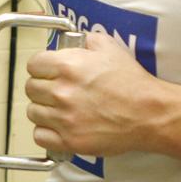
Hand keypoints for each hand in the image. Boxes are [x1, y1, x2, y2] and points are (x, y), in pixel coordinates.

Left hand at [25, 30, 174, 157]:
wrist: (149, 113)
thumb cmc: (131, 81)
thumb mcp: (109, 47)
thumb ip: (85, 40)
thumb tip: (73, 42)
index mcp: (67, 65)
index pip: (33, 65)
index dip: (41, 67)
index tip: (48, 72)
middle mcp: (61, 91)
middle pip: (30, 88)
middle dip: (42, 87)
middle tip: (56, 90)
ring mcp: (64, 118)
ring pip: (33, 112)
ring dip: (43, 109)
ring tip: (59, 109)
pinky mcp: (70, 141)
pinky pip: (40, 135)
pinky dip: (46, 132)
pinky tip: (58, 126)